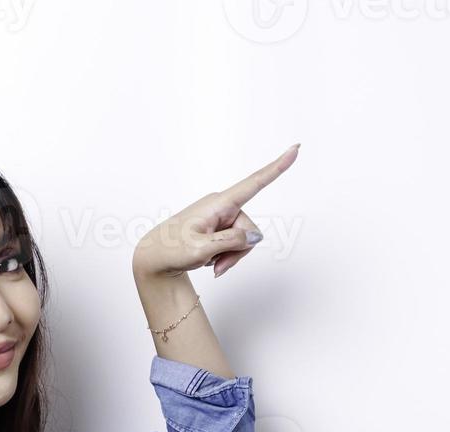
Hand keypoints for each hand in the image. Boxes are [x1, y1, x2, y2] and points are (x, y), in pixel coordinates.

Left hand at [132, 144, 298, 280]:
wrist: (154, 259)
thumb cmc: (171, 250)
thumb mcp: (201, 250)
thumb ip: (232, 242)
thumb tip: (255, 237)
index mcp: (218, 203)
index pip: (253, 183)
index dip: (276, 167)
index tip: (295, 149)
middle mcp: (223, 206)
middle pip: (250, 231)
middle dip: (238, 252)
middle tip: (216, 266)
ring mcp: (221, 217)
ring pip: (245, 241)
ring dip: (231, 257)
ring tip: (211, 265)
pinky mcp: (220, 228)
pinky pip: (236, 244)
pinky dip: (226, 257)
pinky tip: (210, 261)